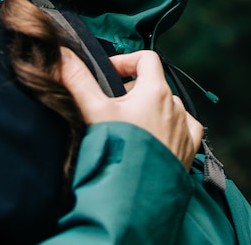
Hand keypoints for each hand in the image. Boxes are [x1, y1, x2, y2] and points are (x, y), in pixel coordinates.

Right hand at [58, 48, 202, 168]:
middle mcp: (175, 107)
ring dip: (151, 109)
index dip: (126, 61)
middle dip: (134, 90)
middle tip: (112, 106)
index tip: (108, 74)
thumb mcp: (93, 110)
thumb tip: (62, 55)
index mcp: (155, 91)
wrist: (137, 195)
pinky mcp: (188, 150)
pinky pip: (186, 128)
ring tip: (130, 126)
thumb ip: (77, 80)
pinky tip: (158, 137)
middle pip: (155, 85)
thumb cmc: (118, 150)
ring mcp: (184, 129)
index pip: (147, 59)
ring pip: (170, 107)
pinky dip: (173, 127)